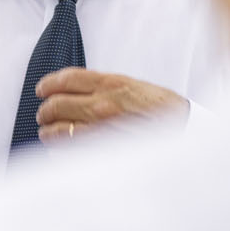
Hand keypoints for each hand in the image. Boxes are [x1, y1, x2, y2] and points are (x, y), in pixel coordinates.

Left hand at [34, 69, 185, 139]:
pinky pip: (71, 151)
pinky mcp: (102, 151)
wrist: (187, 133)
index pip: (67, 79)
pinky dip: (60, 150)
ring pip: (59, 130)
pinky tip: (59, 150)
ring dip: (49, 132)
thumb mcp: (138, 87)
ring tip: (48, 133)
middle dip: (45, 111)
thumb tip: (83, 90)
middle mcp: (102, 105)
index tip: (42, 89)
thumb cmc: (166, 111)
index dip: (49, 84)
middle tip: (43, 114)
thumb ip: (109, 87)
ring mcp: (100, 130)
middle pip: (57, 105)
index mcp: (112, 84)